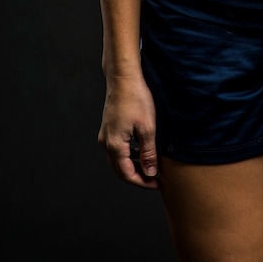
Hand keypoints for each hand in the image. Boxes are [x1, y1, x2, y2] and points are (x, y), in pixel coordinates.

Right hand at [98, 74, 159, 189]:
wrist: (123, 77)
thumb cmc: (136, 98)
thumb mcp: (147, 128)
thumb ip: (148, 153)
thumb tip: (150, 173)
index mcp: (115, 145)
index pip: (127, 174)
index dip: (142, 182)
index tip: (157, 184)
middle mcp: (106, 142)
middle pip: (121, 169)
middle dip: (138, 176)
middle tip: (155, 178)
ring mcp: (105, 135)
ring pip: (119, 159)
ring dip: (134, 165)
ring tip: (151, 165)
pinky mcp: (108, 128)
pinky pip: (118, 148)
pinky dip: (130, 153)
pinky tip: (143, 149)